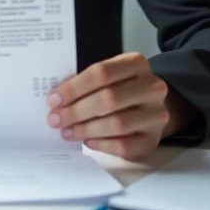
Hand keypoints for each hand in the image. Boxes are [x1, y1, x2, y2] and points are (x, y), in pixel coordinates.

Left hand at [46, 52, 189, 161]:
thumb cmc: (121, 89)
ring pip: (117, 124)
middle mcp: (152, 87)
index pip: (102, 72)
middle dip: (77, 111)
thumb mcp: (109, 77)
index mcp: (136, 63)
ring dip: (86, 129)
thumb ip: (87, 83)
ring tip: (67, 132)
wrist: (151, 108)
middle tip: (56, 119)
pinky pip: (124, 145)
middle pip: (109, 98)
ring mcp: (156, 115)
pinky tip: (87, 142)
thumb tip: (56, 100)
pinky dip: (101, 145)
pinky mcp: (153, 140)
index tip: (53, 99)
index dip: (74, 87)